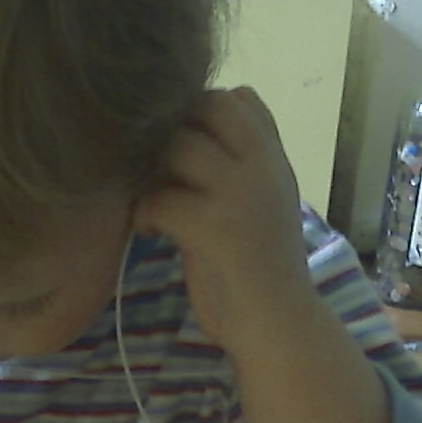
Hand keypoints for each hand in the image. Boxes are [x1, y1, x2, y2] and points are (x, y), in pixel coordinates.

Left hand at [133, 88, 314, 355]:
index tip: (183, 147)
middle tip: (157, 171)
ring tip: (151, 203)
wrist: (278, 324)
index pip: (238, 98)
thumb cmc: (260, 267)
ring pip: (177, 147)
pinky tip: (150, 231)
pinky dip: (143, 213)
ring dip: (151, 171)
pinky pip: (158, 198)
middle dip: (170, 133)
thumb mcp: (263, 202)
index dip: (200, 111)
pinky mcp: (211, 227)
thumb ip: (241, 164)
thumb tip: (198, 122)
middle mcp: (260, 166)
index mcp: (273, 159)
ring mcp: (238, 194)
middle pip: (203, 108)